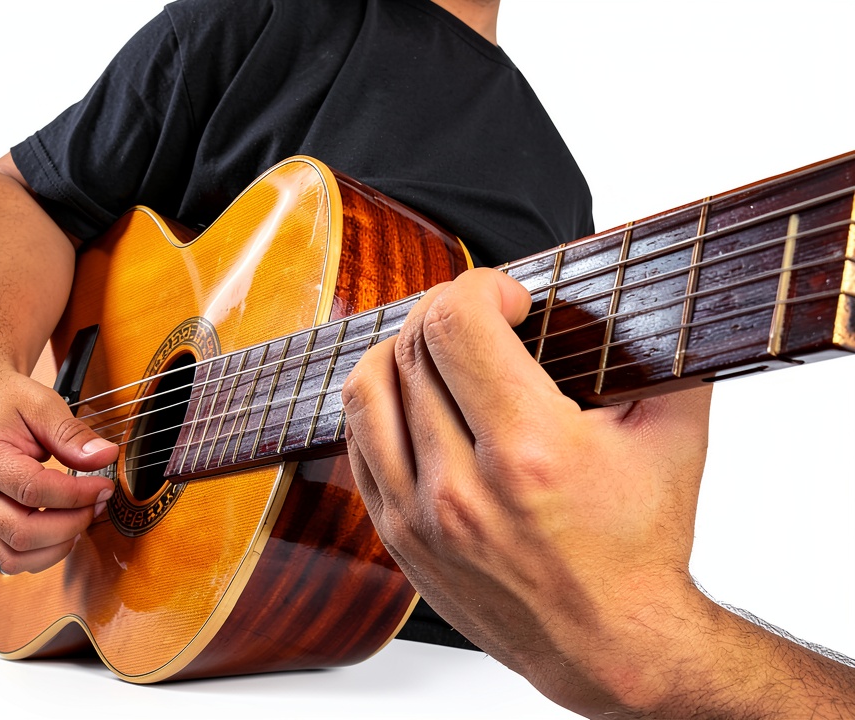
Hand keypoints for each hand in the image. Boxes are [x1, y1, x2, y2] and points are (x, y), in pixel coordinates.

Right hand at [0, 366, 118, 574]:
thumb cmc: (8, 402)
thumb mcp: (44, 405)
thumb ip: (73, 434)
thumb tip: (105, 456)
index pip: (33, 491)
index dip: (76, 495)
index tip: (104, 486)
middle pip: (21, 533)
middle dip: (70, 524)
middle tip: (97, 502)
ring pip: (12, 556)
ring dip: (56, 548)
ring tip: (82, 518)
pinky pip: (11, 556)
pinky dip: (42, 554)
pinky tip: (64, 530)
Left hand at [342, 267, 713, 714]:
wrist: (609, 644)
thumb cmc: (642, 544)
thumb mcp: (675, 433)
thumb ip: (654, 347)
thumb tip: (633, 281)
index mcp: (530, 452)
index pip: (457, 324)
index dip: (479, 287)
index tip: (509, 299)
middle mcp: (462, 487)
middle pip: (412, 348)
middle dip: (445, 311)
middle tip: (480, 319)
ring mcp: (419, 517)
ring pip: (366, 391)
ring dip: (400, 352)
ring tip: (439, 353)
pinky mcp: (397, 537)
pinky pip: (358, 445)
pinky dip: (381, 408)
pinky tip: (418, 403)